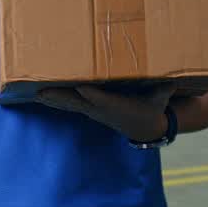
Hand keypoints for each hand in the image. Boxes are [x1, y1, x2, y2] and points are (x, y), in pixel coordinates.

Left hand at [36, 84, 174, 142]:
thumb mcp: (161, 99)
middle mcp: (101, 110)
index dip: (93, 95)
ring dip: (52, 99)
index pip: (103, 100)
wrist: (145, 128)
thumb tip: (172, 78)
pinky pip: (68, 104)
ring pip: (69, 104)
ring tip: (35, 93)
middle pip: (77, 103)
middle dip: (60, 97)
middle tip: (42, 92)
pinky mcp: (88, 109)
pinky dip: (54, 100)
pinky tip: (41, 96)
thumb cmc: (152, 108)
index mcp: (118, 106)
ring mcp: (93, 110)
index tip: (82, 88)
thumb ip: (165, 88)